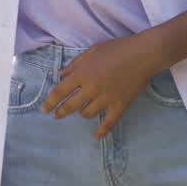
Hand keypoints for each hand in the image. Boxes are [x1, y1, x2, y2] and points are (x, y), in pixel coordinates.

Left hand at [39, 33, 164, 138]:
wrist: (142, 55)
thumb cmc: (116, 49)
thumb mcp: (91, 51)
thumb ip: (74, 65)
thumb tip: (60, 74)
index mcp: (82, 74)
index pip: (60, 91)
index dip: (50, 102)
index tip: (44, 109)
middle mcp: (91, 88)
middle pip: (70, 105)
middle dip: (61, 112)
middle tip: (56, 116)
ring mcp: (106, 98)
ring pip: (87, 113)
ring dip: (82, 113)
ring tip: (82, 111)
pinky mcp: (119, 105)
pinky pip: (109, 122)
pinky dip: (102, 131)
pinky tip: (96, 136)